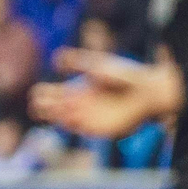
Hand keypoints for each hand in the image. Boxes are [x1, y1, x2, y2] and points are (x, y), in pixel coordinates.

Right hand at [28, 49, 179, 138]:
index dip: (41, 94)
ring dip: (57, 117)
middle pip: (53, 110)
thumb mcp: (99, 64)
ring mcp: (90, 119)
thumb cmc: (126, 76)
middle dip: (43, 108)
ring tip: (54, 109)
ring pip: (64, 122)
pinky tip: (68, 118)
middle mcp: (80, 106)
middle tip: (39, 104)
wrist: (149, 91)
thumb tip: (55, 58)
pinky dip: (73, 125)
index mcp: (77, 90)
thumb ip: (78, 62)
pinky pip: (82, 130)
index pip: (51, 95)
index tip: (38, 92)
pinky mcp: (101, 129)